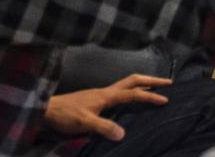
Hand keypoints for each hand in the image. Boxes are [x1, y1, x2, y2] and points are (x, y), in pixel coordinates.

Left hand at [43, 74, 170, 140]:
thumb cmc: (65, 115)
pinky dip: (131, 91)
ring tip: (154, 87)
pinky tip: (131, 99)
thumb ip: (103, 127)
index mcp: (106, 96)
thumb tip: (123, 134)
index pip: (133, 94)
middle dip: (151, 80)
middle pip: (133, 80)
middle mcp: (106, 92)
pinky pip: (119, 91)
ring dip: (142, 83)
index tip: (166, 100)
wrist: (46, 110)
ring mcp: (100, 94)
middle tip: (168, 83)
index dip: (150, 96)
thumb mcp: (84, 123)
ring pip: (126, 84)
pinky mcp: (95, 99)